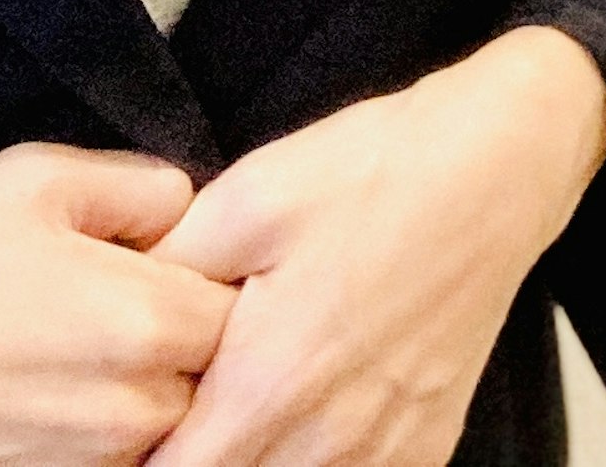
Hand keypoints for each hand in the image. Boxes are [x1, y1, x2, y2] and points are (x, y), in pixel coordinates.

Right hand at [0, 141, 235, 466]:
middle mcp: (132, 410)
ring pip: (163, 426)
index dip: (217, 279)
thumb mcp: (34, 179)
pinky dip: (92, 428)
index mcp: (144, 320)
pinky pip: (107, 458)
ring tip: (69, 345)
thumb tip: (190, 208)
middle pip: (212, 376)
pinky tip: (43, 387)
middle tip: (124, 301)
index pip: (243, 308)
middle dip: (185, 339)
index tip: (184, 261)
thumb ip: (139, 189)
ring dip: (140, 388)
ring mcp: (89, 466)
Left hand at [138, 27, 605, 466]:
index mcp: (270, 383)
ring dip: (254, 462)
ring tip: (232, 412)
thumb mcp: (243, 198)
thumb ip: (166, 276)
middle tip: (171, 413)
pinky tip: (298, 421)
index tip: (119, 428)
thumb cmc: (370, 173)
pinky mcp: (425, 446)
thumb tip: (109, 323)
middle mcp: (330, 439)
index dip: (135, 458)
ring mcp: (386, 451)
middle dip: (190, 460)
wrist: (496, 168)